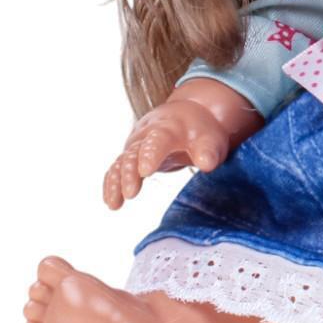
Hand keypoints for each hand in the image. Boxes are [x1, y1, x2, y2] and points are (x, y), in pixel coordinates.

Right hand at [103, 97, 233, 210]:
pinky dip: (112, 184)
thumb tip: (206, 164)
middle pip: (135, 152)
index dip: (150, 154)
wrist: (185, 118)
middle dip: (130, 172)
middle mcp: (147, 135)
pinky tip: (112, 202)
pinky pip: (117, 169)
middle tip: (131, 192)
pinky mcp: (131, 156)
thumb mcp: (210, 140)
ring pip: (122, 162)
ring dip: (117, 181)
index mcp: (169, 128)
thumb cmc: (199, 133)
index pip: (157, 140)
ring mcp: (136, 145)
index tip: (145, 171)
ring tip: (114, 204)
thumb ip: (208, 152)